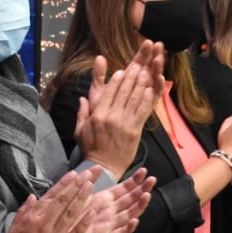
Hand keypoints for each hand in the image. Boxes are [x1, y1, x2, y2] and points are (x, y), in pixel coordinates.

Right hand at [2, 170, 97, 232]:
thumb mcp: (14, 230)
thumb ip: (24, 212)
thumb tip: (32, 197)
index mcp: (32, 218)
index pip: (50, 196)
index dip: (63, 184)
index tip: (74, 174)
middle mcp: (44, 224)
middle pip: (63, 201)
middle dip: (76, 185)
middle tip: (88, 173)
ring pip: (71, 213)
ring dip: (82, 198)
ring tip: (91, 186)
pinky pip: (76, 232)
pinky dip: (85, 220)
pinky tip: (93, 210)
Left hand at [74, 168, 155, 232]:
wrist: (58, 232)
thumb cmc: (69, 214)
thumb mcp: (79, 193)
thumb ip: (89, 180)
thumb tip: (97, 167)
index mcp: (106, 200)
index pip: (125, 189)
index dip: (135, 180)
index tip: (144, 171)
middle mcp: (111, 211)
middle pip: (131, 200)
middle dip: (143, 190)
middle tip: (152, 180)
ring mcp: (110, 224)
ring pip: (129, 215)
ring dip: (139, 206)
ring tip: (146, 195)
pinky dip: (128, 229)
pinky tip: (134, 221)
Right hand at [75, 43, 162, 173]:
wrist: (103, 167)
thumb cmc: (91, 148)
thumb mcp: (80, 130)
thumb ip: (82, 113)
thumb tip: (82, 99)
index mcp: (98, 115)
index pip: (108, 92)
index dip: (116, 80)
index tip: (122, 70)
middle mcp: (111, 116)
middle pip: (123, 92)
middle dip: (131, 77)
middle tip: (138, 65)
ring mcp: (124, 123)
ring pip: (134, 99)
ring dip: (141, 84)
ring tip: (146, 71)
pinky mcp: (135, 130)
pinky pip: (142, 112)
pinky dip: (147, 100)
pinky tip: (151, 89)